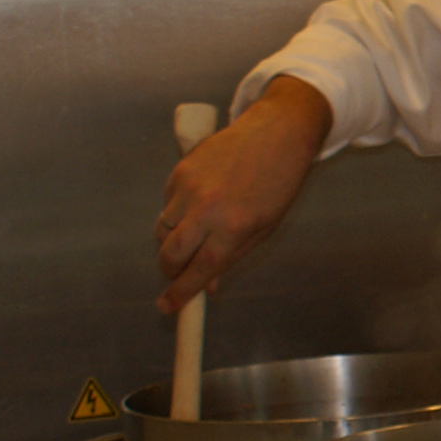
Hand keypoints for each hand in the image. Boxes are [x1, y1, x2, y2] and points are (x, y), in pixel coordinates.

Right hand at [154, 77, 331, 312]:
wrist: (277, 133)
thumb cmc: (277, 183)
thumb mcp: (264, 226)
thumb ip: (232, 255)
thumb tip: (206, 283)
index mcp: (234, 226)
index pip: (200, 269)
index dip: (181, 293)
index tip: (167, 307)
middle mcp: (207, 208)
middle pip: (170, 253)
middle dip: (169, 270)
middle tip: (177, 274)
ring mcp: (189, 188)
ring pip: (163, 230)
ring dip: (173, 240)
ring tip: (197, 231)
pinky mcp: (179, 171)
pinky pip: (167, 204)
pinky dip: (177, 211)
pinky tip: (201, 200)